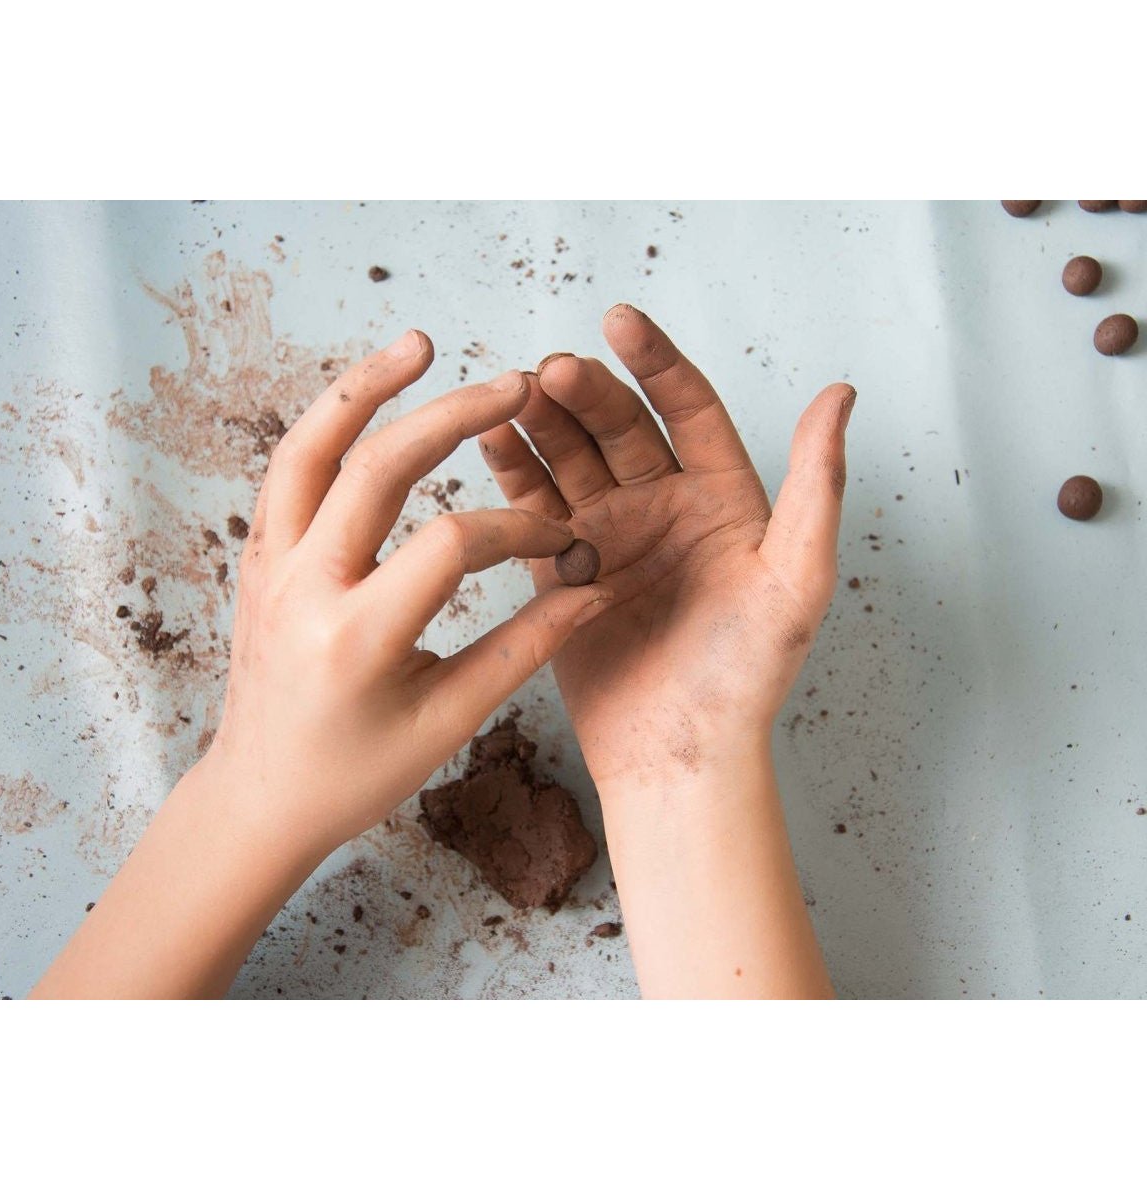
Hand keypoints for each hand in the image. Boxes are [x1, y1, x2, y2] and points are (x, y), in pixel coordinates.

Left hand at [204, 330, 609, 854]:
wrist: (258, 797)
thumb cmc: (354, 774)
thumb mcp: (447, 723)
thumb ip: (523, 649)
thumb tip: (591, 589)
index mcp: (356, 638)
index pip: (450, 544)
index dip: (519, 530)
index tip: (560, 539)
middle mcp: (303, 588)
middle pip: (378, 468)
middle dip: (453, 416)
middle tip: (514, 382)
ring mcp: (269, 566)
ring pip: (309, 448)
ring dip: (365, 388)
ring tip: (419, 343)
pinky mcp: (258, 558)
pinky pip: (287, 470)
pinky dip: (328, 424)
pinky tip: (367, 401)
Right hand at [481, 305, 853, 788]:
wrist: (678, 756)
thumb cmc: (745, 678)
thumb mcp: (796, 579)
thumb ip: (817, 485)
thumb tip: (841, 392)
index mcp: (723, 500)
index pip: (688, 409)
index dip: (656, 362)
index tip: (620, 320)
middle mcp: (664, 508)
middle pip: (619, 427)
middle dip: (586, 394)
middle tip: (550, 372)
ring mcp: (610, 536)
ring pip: (570, 459)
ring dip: (542, 423)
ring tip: (511, 395)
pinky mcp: (562, 570)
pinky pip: (533, 508)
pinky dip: (512, 473)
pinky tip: (491, 439)